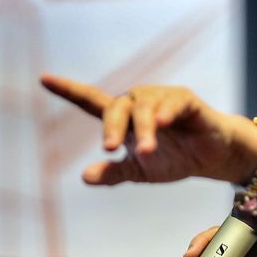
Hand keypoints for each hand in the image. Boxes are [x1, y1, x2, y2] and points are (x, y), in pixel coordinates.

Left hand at [40, 74, 256, 185]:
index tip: (43, 79)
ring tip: (146, 152)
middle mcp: (140, 103)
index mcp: (125, 119)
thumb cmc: (176, 159)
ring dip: (143, 130)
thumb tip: (84, 177)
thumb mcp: (140, 171)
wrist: (212, 159)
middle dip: (111, 127)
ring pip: (143, 108)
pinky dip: (165, 112)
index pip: (92, 102)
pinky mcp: (186, 100)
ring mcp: (163, 99)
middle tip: (109, 149)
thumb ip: (114, 172)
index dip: (69, 90)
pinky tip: (160, 124)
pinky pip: (172, 102)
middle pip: (117, 107)